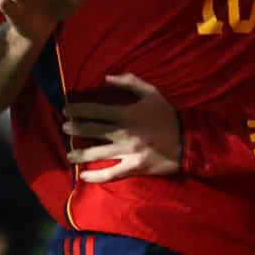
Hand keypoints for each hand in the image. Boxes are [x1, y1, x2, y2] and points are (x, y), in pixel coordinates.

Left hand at [63, 72, 179, 180]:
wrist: (189, 140)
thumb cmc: (169, 116)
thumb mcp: (152, 93)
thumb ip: (129, 82)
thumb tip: (106, 78)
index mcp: (125, 114)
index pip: (93, 110)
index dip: (76, 110)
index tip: (66, 111)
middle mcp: (123, 133)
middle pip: (90, 130)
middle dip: (73, 129)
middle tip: (65, 129)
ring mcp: (127, 151)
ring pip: (96, 153)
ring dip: (78, 154)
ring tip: (70, 154)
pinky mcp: (134, 167)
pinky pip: (111, 173)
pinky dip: (96, 176)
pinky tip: (84, 176)